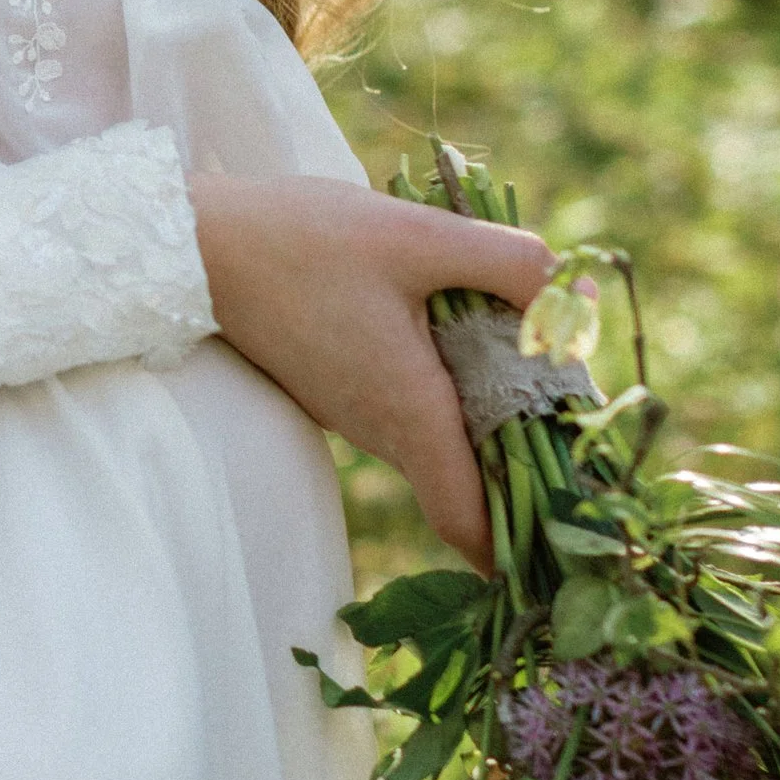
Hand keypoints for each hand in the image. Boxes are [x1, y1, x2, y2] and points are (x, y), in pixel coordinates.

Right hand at [188, 174, 554, 569]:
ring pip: (439, 446)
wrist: (198, 246)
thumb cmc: (306, 241)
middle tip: (582, 429)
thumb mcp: (418, 236)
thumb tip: (579, 296)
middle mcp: (380, 431)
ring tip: (537, 368)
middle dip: (526, 474)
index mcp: (409, 410)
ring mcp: (354, 415)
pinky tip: (469, 338)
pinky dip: (450, 396)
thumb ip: (509, 263)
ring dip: (489, 424)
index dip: (522, 543)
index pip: (468, 521)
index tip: (568, 535)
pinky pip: (409, 414)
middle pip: (466, 486)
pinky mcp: (337, 390)